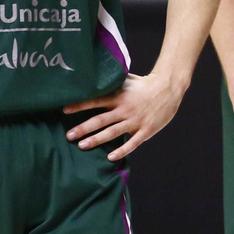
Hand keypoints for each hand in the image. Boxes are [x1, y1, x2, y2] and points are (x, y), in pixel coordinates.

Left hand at [64, 72, 185, 160]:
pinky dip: (121, 150)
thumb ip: (113, 81)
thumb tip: (96, 75)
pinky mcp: (146, 130)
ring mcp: (136, 121)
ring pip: (113, 133)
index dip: (79, 105)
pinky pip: (132, 143)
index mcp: (119, 96)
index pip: (95, 101)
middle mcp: (125, 109)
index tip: (64, 110)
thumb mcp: (128, 79)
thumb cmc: (146, 84)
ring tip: (82, 146)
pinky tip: (110, 157)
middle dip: (83, 128)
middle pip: (101, 120)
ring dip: (96, 139)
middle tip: (68, 136)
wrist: (169, 88)